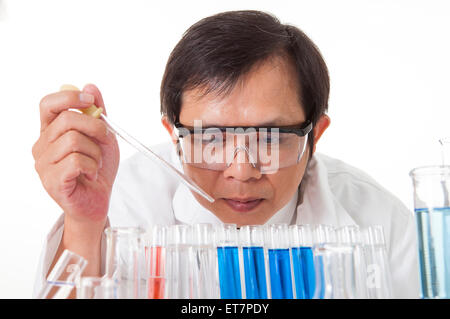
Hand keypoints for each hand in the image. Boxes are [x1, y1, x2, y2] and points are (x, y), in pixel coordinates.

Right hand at [32, 84, 118, 223]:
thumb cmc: (97, 169)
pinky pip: (76, 161)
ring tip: (95, 164)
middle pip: (67, 119)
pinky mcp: (52, 181)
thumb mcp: (103, 137)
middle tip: (105, 141)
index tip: (91, 101)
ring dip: (95, 152)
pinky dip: (92, 166)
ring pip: (74, 141)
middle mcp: (42, 146)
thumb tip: (90, 86)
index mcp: (50, 132)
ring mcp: (43, 164)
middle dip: (96, 127)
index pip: (48, 104)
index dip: (69, 97)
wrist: (98, 200)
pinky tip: (91, 174)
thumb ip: (97, 113)